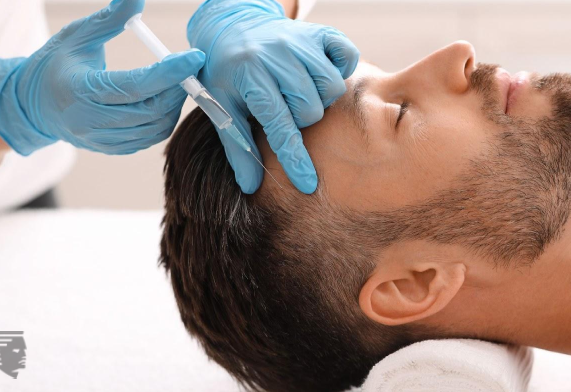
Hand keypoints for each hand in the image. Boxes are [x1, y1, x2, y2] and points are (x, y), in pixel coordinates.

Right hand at [0, 0, 205, 155]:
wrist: (33, 104)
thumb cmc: (56, 63)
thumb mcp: (78, 35)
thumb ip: (110, 19)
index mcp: (79, 90)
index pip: (136, 86)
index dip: (170, 72)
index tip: (195, 57)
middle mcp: (89, 121)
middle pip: (151, 110)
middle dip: (177, 88)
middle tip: (187, 69)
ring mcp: (100, 139)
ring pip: (154, 128)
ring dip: (173, 105)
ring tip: (175, 83)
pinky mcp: (110, 149)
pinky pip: (149, 138)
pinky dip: (163, 119)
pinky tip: (162, 101)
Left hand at [188, 0, 359, 193]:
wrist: (234, 26)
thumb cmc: (227, 72)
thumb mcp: (222, 106)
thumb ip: (237, 146)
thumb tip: (250, 186)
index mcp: (249, 74)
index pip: (279, 125)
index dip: (294, 158)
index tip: (308, 184)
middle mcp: (277, 54)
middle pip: (312, 109)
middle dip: (301, 118)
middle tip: (285, 107)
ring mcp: (301, 40)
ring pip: (333, 87)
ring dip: (320, 97)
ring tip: (299, 92)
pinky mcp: (319, 32)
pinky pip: (348, 56)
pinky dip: (342, 68)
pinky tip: (319, 72)